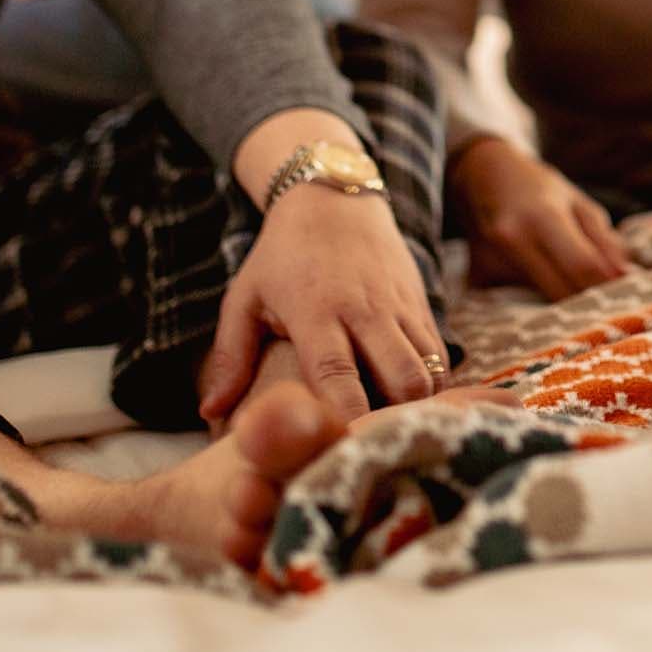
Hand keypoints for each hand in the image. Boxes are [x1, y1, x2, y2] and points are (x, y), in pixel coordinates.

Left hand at [198, 184, 445, 426]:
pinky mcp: (421, 302)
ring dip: (415, 405)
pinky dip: (432, 383)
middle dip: (392, 419)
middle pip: (401, 378)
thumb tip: (210, 413)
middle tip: (369, 446)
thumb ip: (230, 357)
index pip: (337, 375)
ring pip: (429, 369)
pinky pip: (440, 354)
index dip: (343, 419)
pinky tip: (410, 404)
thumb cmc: (281, 255)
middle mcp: (364, 310)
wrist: (335, 199)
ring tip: (391, 429)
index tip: (337, 452)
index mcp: (316, 312)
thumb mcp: (245, 299)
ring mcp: (398, 306)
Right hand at [451, 136, 630, 300]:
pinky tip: (538, 283)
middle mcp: (512, 240)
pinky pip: (518, 303)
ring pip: (541, 303)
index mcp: (542, 216)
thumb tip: (625, 279)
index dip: (608, 284)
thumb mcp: (579, 204)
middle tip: (606, 298)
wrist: (481, 180)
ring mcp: (490, 262)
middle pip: (562, 293)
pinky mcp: (478, 279)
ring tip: (569, 284)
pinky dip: (534, 301)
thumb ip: (605, 242)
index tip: (626, 292)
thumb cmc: (539, 190)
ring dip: (562, 301)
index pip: (582, 265)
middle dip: (588, 300)